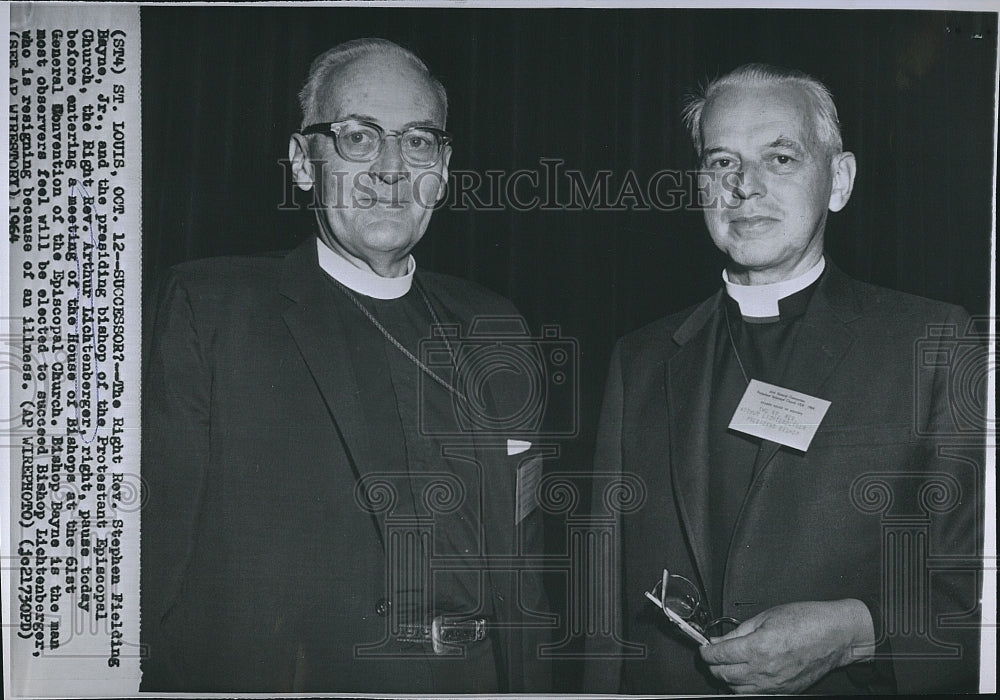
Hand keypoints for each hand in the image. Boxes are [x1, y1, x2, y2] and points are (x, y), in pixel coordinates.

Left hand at [698, 599, 874, 693]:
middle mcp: (764, 670)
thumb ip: (738, 631)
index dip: (706, 651)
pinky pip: (755, 695)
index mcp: (757, 648)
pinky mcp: (784, 691)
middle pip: (723, 675)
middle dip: (713, 664)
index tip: (704, 647)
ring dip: (727, 677)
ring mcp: (774, 685)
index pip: (718, 656)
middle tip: (713, 655)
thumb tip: (718, 639)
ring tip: (729, 664)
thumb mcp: (766, 616)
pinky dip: (744, 687)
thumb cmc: (806, 621)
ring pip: (736, 689)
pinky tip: (746, 675)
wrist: (835, 635)